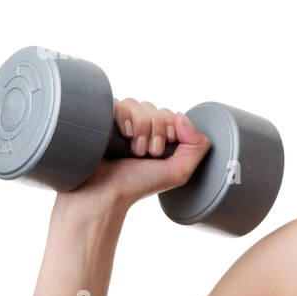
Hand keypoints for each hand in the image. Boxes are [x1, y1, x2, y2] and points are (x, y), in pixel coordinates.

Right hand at [61, 98, 211, 212]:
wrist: (103, 193)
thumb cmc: (137, 185)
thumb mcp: (179, 171)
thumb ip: (196, 146)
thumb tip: (182, 115)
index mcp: (155, 136)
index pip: (170, 115)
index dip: (171, 129)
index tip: (162, 152)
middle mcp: (137, 127)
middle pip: (155, 109)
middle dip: (157, 131)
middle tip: (149, 154)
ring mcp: (117, 122)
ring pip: (138, 104)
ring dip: (142, 127)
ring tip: (135, 150)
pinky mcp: (100, 118)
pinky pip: (117, 103)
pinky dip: (126, 117)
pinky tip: (125, 135)